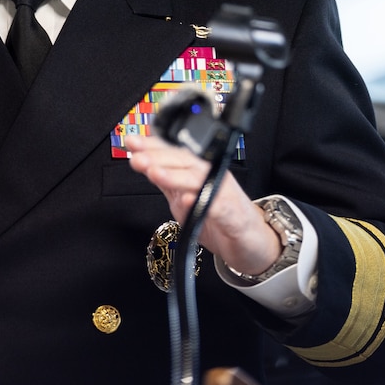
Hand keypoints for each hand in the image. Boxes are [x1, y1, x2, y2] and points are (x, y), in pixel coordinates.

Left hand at [121, 133, 281, 275]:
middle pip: (185, 161)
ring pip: (198, 180)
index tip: (132, 142)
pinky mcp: (234, 216)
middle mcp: (213, 176)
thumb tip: (144, 163)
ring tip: (153, 172)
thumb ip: (168, 183)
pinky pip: (217, 208)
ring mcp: (224, 194)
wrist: (252, 242)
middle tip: (137, 157)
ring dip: (174, 175)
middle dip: (159, 157)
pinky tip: (186, 201)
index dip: (153, 145)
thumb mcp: (187, 198)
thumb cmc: (221, 217)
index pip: (174, 152)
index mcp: (199, 171)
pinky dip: (201, 203)